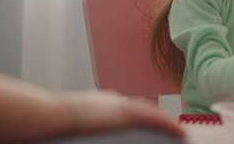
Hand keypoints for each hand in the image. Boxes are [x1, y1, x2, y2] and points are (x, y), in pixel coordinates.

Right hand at [60, 90, 184, 138]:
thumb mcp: (73, 119)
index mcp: (102, 101)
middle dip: (157, 118)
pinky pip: (155, 120)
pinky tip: (181, 133)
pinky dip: (169, 126)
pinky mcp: (127, 114)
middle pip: (142, 109)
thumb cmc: (54, 121)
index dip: (140, 115)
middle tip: (171, 128)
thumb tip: (80, 131)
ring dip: (167, 124)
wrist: (52, 115)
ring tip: (179, 133)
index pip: (126, 107)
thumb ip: (83, 124)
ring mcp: (121, 105)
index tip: (149, 122)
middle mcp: (114, 100)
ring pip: (152, 113)